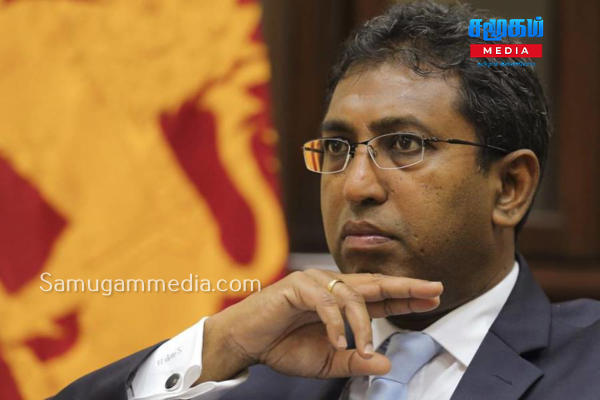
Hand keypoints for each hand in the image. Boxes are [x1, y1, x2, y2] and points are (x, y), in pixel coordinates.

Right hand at [198, 269, 442, 382]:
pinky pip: (326, 303)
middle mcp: (333, 287)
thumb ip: (356, 362)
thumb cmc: (283, 347)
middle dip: (406, 288)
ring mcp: (316, 283)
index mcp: (342, 302)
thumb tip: (386, 364)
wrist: (246, 342)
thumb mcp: (327, 361)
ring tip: (361, 349)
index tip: (434, 296)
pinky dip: (334, 323)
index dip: (408, 296)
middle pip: (376, 284)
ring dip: (362, 325)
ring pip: (353, 297)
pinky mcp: (299, 286)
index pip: (381, 297)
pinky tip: (336, 342)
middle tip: (434, 290)